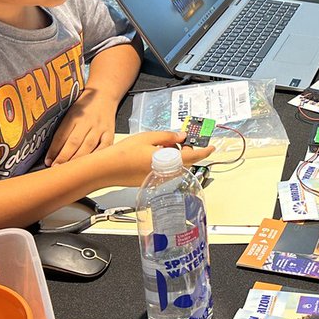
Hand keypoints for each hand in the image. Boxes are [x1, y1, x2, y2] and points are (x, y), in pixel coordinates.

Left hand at [47, 90, 119, 165]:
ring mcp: (99, 128)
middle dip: (64, 157)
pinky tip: (90, 165)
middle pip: (74, 142)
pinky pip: (104, 148)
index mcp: (73, 116)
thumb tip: (52, 151)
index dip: (54, 150)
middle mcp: (87, 121)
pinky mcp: (110, 133)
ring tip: (70, 171)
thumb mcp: (70, 112)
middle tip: (56, 168)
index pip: (61, 135)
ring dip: (78, 160)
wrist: (105, 95)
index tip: (48, 161)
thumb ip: (63, 129)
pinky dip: (96, 157)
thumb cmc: (84, 106)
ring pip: (88, 146)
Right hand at [96, 131, 213, 188]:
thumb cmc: (124, 153)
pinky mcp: (152, 182)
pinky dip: (165, 162)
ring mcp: (159, 180)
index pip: (193, 157)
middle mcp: (166, 173)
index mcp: (168, 161)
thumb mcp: (148, 137)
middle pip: (185, 162)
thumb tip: (182, 137)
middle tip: (179, 139)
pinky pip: (166, 171)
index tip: (211, 147)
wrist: (106, 169)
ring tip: (160, 145)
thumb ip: (168, 137)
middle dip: (185, 150)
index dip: (204, 151)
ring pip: (175, 167)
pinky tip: (153, 154)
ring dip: (174, 156)